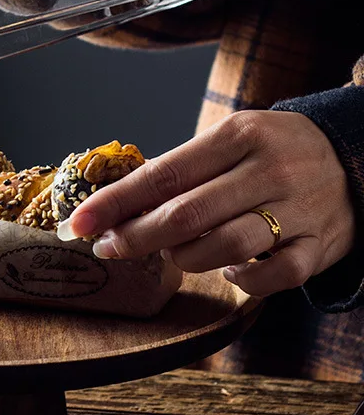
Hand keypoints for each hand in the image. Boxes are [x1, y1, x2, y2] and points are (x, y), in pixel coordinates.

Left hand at [60, 111, 355, 296]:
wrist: (355, 155)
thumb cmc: (272, 149)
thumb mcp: (231, 138)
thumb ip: (182, 167)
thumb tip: (118, 201)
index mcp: (238, 136)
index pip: (164, 173)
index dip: (116, 201)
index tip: (79, 221)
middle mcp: (267, 171)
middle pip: (186, 215)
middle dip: (136, 237)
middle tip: (106, 248)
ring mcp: (297, 211)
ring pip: (223, 248)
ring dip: (183, 257)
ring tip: (173, 253)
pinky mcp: (318, 247)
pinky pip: (268, 277)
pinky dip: (236, 278)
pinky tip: (224, 267)